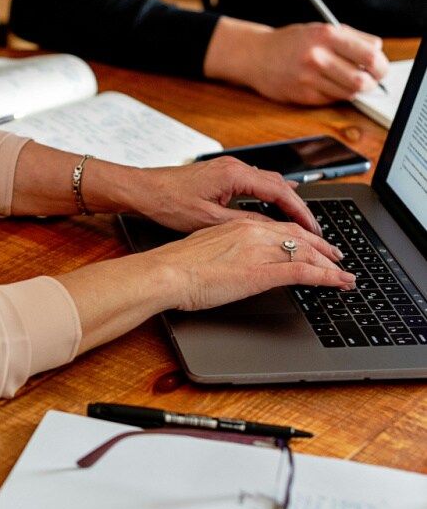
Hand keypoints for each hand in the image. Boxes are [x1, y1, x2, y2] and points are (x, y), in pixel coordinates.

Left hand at [127, 156, 320, 233]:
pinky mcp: (220, 174)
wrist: (142, 189)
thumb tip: (271, 230)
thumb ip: (243, 224)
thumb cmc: (167, 202)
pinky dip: (267, 196)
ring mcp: (227, 168)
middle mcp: (234, 166)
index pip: (281, 192)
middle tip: (312, 230)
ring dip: (283, 201)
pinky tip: (272, 207)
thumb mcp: (208, 221)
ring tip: (297, 222)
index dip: (300, 212)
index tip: (313, 229)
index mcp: (235, 175)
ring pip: (267, 182)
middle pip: (279, 185)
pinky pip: (254, 182)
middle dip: (297, 207)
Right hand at [142, 217, 353, 311]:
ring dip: (330, 264)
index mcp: (237, 226)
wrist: (165, 272)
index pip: (279, 228)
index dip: (301, 237)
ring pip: (307, 252)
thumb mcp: (204, 249)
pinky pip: (304, 272)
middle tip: (336, 257)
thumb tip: (231, 260)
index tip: (311, 244)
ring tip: (344, 274)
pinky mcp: (262, 272)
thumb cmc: (175, 265)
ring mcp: (259, 251)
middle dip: (322, 248)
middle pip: (299, 237)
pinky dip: (327, 276)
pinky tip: (338, 282)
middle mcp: (253, 232)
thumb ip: (224, 250)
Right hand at [204, 18, 388, 105]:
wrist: (255, 56)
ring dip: (354, 90)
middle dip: (373, 82)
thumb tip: (378, 54)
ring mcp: (309, 79)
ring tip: (348, 82)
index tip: (379, 67)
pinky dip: (336, 95)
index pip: (371, 54)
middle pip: (363, 79)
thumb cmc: (291, 42)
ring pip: (349, 93)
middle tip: (371, 80)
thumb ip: (350, 39)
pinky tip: (328, 85)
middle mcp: (318, 57)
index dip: (381, 64)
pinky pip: (331, 100)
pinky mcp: (302, 96)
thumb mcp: (320, 30)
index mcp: (326, 35)